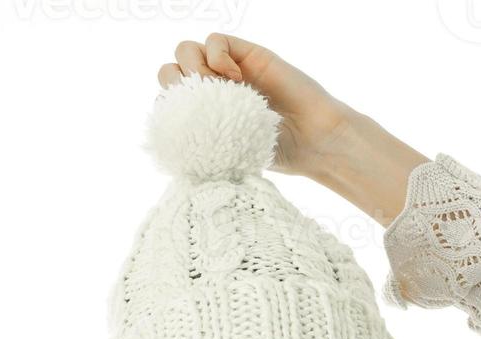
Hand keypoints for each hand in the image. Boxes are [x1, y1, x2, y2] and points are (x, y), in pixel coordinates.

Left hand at [157, 33, 355, 178]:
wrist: (312, 139)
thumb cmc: (277, 152)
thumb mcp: (232, 156)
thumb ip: (204, 147)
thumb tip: (175, 148)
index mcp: (204, 113)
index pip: (168, 99)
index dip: (169, 107)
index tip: (187, 124)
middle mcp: (212, 88)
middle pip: (171, 71)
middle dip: (177, 86)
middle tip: (202, 105)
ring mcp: (229, 68)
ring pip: (186, 50)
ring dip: (193, 68)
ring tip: (218, 89)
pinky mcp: (247, 52)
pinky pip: (215, 40)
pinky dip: (216, 55)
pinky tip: (234, 77)